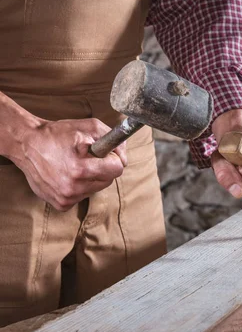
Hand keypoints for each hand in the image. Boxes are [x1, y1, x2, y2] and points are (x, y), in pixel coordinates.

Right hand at [12, 118, 126, 210]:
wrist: (27, 144)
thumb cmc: (59, 133)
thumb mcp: (90, 127)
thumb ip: (114, 140)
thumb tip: (125, 158)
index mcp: (81, 168)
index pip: (117, 169)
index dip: (112, 158)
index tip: (104, 153)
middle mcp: (74, 187)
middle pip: (108, 180)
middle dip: (103, 168)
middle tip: (87, 158)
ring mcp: (66, 197)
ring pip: (96, 189)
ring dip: (91, 178)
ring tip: (74, 165)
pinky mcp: (60, 204)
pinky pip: (82, 196)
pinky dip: (79, 187)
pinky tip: (66, 175)